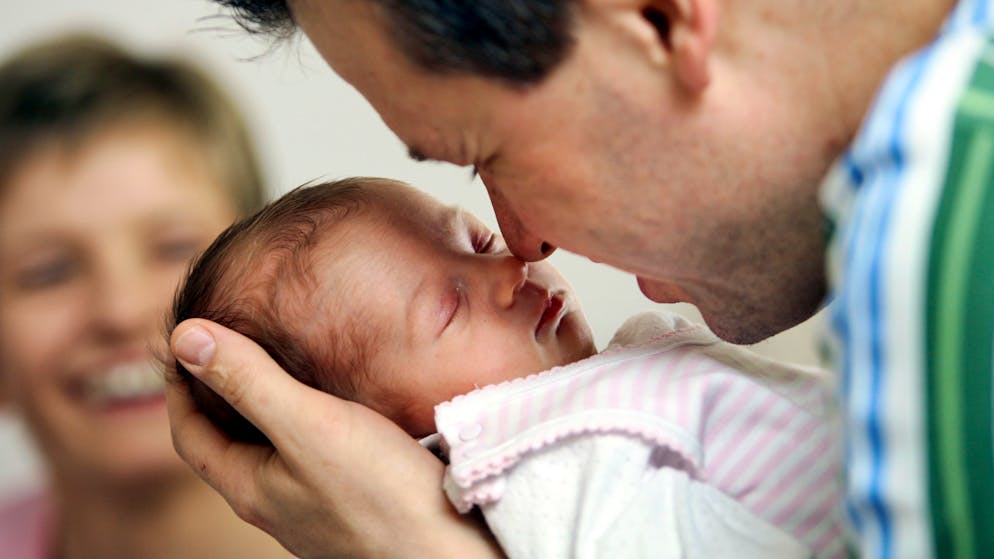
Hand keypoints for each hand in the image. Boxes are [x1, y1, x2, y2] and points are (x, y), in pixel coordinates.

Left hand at [166, 319, 502, 558]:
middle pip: (228, 445)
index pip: (189, 435)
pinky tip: (337, 407)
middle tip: (232, 345)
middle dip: (221, 394)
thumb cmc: (383, 495)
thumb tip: (184, 339)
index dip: (181, 385)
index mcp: (251, 488)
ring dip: (266, 408)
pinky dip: (306, 423)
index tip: (188, 341)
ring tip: (282, 364)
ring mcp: (315, 509)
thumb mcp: (309, 426)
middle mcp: (277, 504)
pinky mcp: (352, 506)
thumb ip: (250, 382)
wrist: (451, 554)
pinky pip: (312, 458)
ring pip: (273, 452)